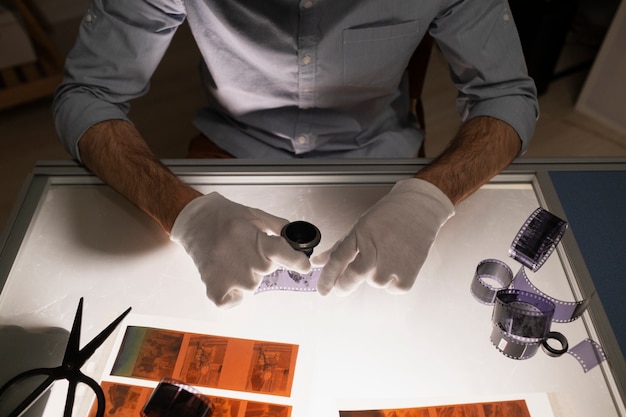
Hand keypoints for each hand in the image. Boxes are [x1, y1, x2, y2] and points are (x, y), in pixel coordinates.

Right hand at [170, 193, 310, 307]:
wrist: (194, 220)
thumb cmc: (224, 216)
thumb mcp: (256, 215)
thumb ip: (280, 227)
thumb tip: (299, 240)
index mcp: (254, 239)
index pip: (285, 254)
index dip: (298, 262)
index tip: (305, 266)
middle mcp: (244, 259)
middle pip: (268, 269)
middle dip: (261, 260)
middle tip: (244, 248)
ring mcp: (229, 276)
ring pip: (252, 284)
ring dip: (246, 275)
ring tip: (231, 258)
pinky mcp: (214, 286)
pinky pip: (232, 301)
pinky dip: (232, 294)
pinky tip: (227, 278)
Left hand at [315, 179, 453, 294]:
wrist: (420, 206)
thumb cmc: (390, 214)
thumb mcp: (360, 226)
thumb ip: (339, 247)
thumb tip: (319, 262)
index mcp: (361, 233)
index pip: (338, 259)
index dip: (327, 278)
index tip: (323, 290)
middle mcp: (376, 245)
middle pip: (354, 275)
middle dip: (344, 286)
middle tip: (341, 289)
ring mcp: (394, 258)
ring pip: (375, 282)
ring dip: (376, 277)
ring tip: (387, 258)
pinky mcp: (411, 269)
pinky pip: (394, 288)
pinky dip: (394, 283)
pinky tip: (398, 266)